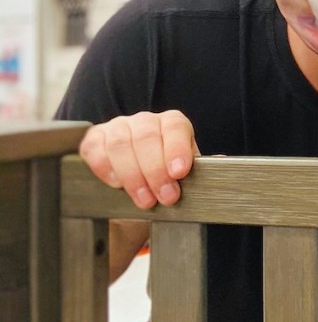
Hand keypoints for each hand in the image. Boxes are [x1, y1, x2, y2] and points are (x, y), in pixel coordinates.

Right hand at [78, 110, 199, 209]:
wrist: (138, 192)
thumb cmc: (166, 179)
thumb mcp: (185, 176)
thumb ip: (200, 169)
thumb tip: (219, 165)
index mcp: (172, 123)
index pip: (175, 127)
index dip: (177, 148)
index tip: (180, 172)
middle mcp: (144, 121)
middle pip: (147, 136)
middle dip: (156, 171)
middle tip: (166, 197)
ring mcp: (117, 128)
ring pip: (120, 144)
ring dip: (133, 175)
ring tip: (145, 200)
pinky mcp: (94, 140)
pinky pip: (95, 150)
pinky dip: (106, 168)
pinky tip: (117, 185)